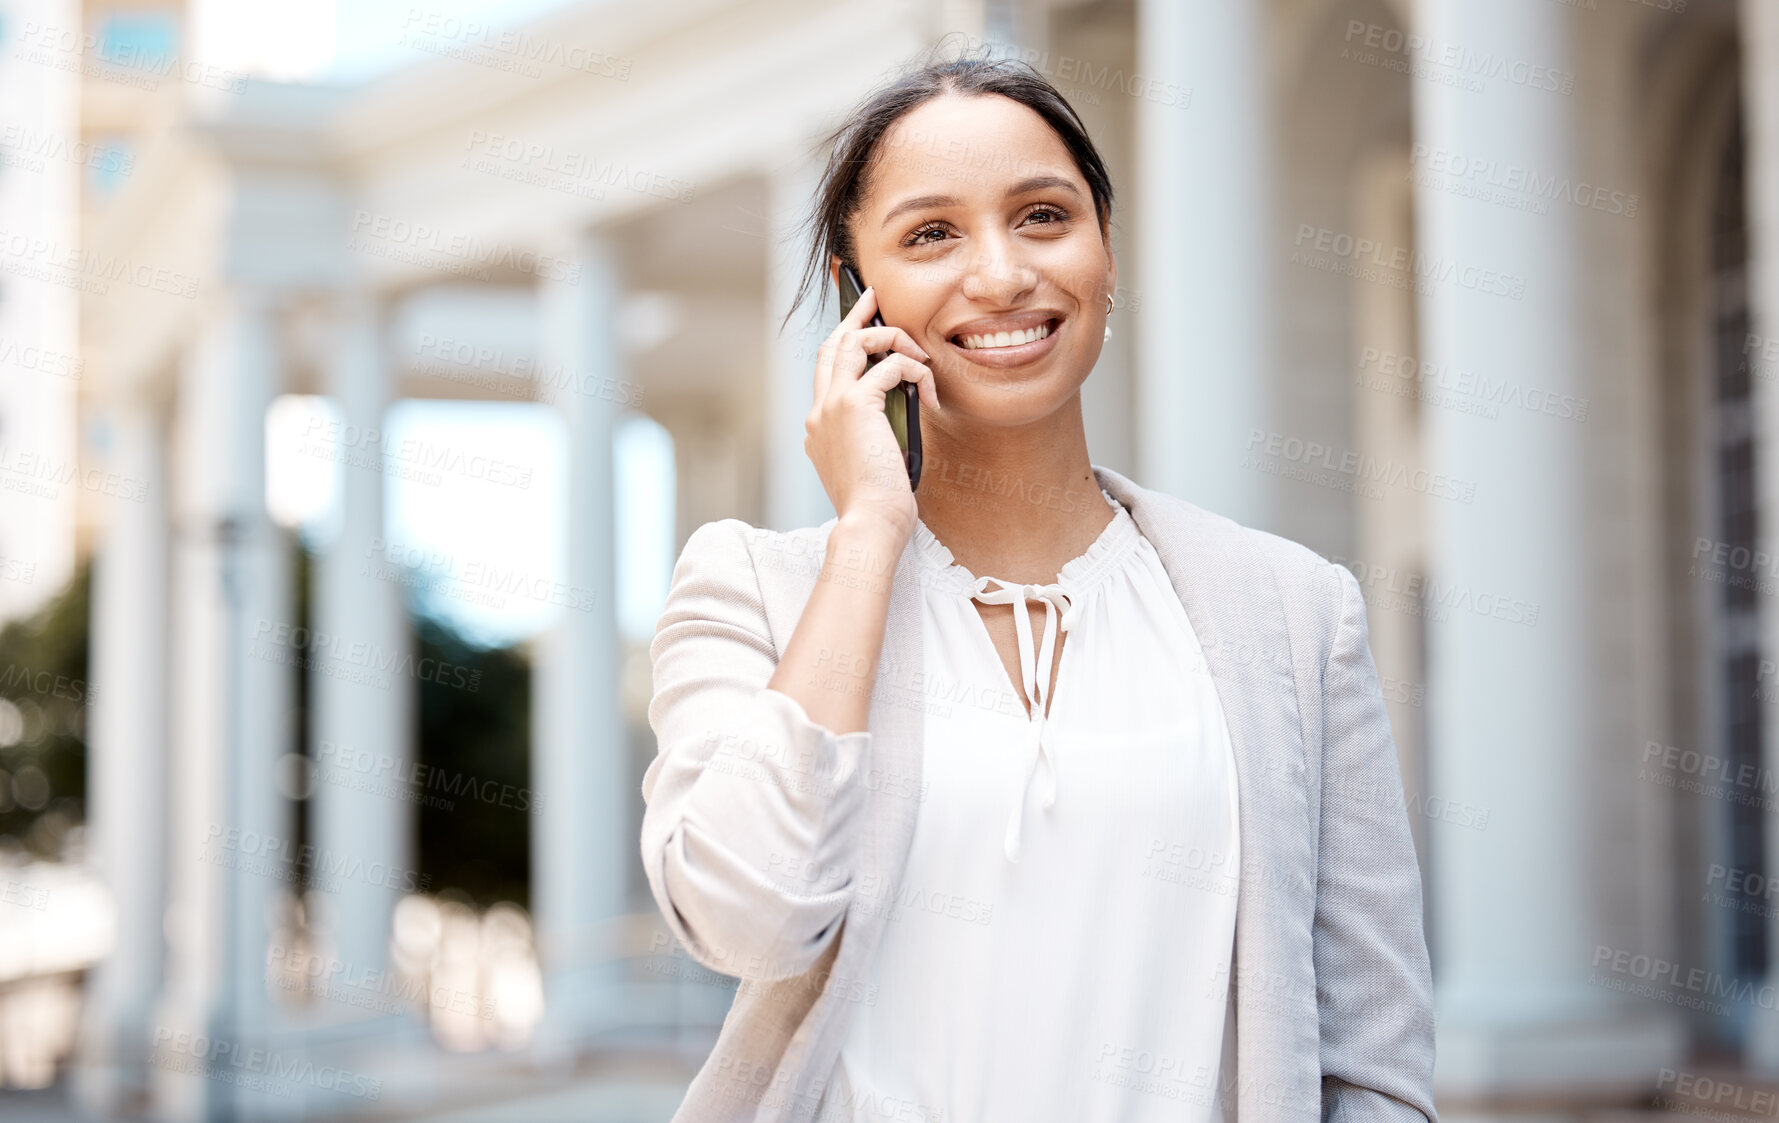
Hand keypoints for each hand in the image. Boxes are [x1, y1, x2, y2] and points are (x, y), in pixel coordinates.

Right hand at [806, 285, 939, 543]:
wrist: (870, 524)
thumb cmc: (878, 506)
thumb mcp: (872, 464)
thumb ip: (875, 436)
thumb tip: (901, 413)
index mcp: (819, 427)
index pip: (826, 370)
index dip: (841, 342)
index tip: (858, 323)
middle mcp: (818, 411)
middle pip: (832, 345)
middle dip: (855, 316)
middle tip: (875, 298)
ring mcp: (831, 406)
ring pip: (854, 343)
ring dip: (890, 337)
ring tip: (918, 353)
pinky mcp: (854, 406)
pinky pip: (889, 366)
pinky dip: (915, 371)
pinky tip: (929, 393)